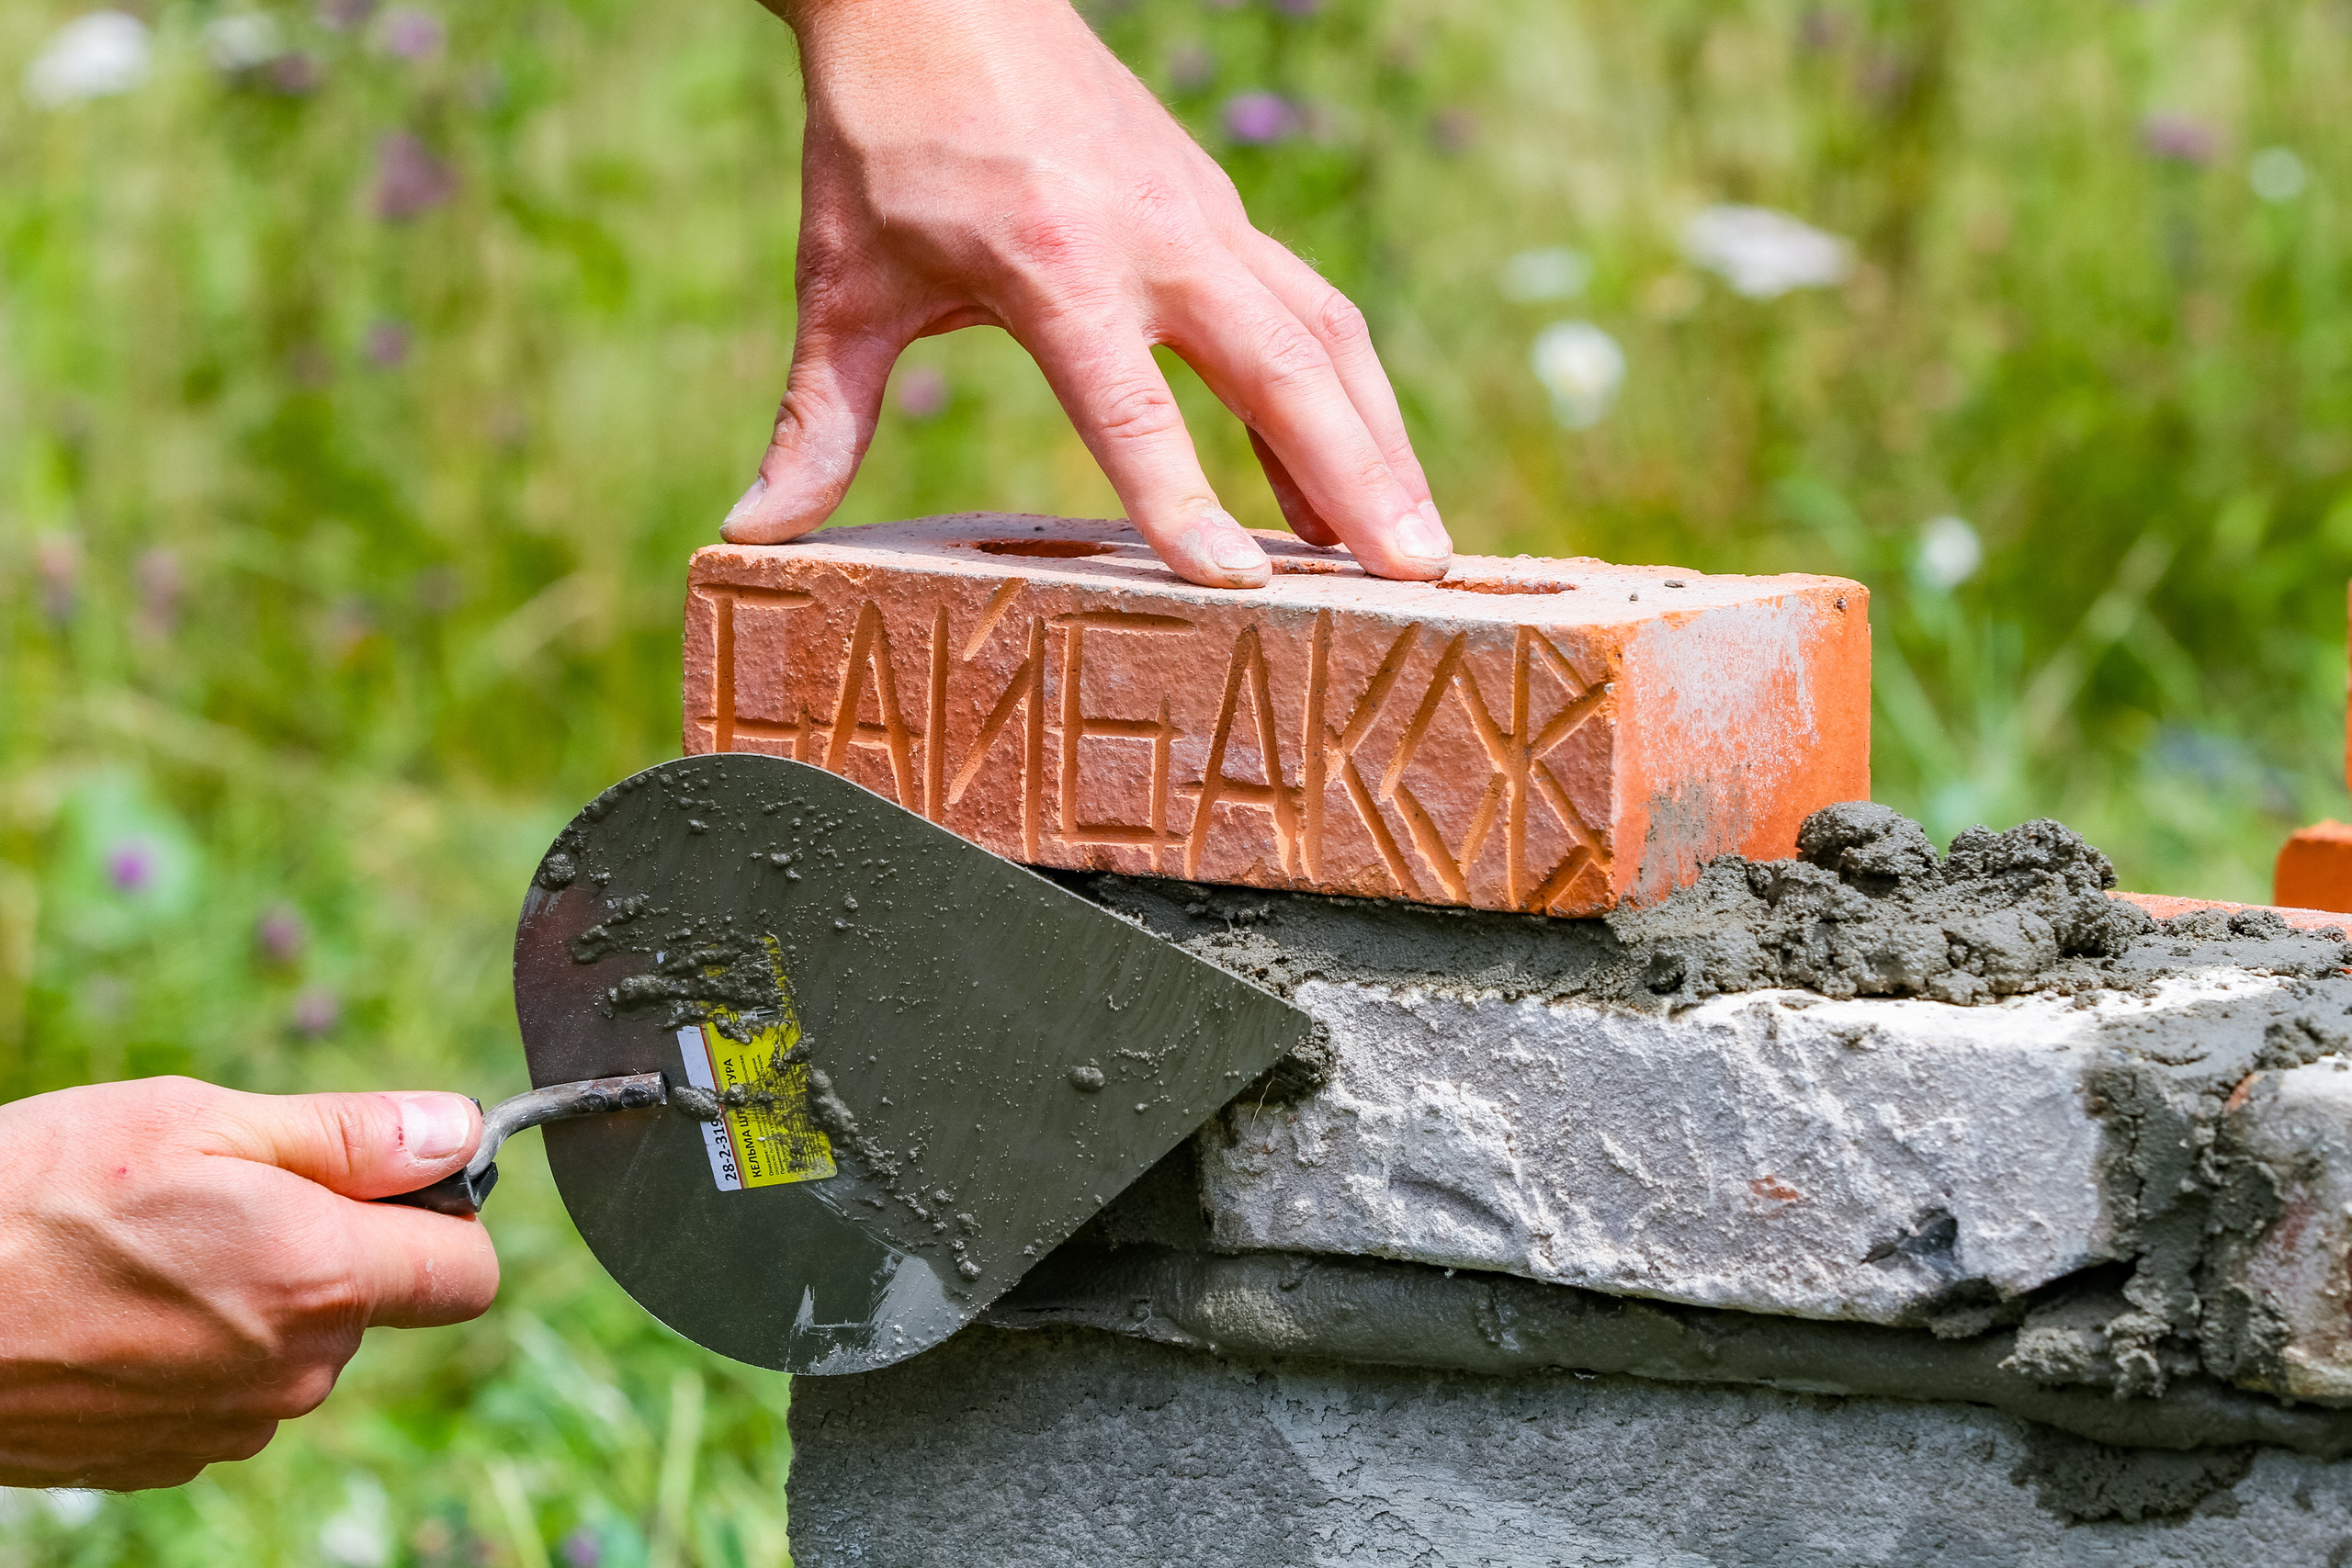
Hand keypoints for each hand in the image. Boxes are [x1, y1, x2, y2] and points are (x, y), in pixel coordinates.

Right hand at [0, 1078, 497, 1489]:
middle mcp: (291, 1371)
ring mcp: (227, 1426)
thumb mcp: (199, 1121)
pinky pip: (227, 1392)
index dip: (444, 1220)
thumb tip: (459, 1132)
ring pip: (296, 1349)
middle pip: (372, 1306)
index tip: (390, 1186)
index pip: (466, 1274)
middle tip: (224, 1197)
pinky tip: (119, 1309)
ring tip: (151, 1252)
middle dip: (330, 1248)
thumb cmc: (34, 1198)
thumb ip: (351, 1135)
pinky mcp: (165, 1457)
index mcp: (319, 1278)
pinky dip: (196, 1348)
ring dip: (256, 1298)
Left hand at [722, 0, 1451, 589]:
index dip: (1184, 498)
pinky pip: (1310, 311)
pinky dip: (1346, 394)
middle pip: (1284, 369)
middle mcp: (1153, 238)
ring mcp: (1201, 219)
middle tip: (1414, 579)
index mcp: (1053, 262)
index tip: (1237, 583)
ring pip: (1325, 336)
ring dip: (1381, 440)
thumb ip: (819, 417)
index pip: (1134, 405)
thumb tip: (753, 533)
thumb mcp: (844, 283)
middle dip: (1357, 478)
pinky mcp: (1219, 213)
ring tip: (1418, 547)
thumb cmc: (884, 137)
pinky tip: (1354, 472)